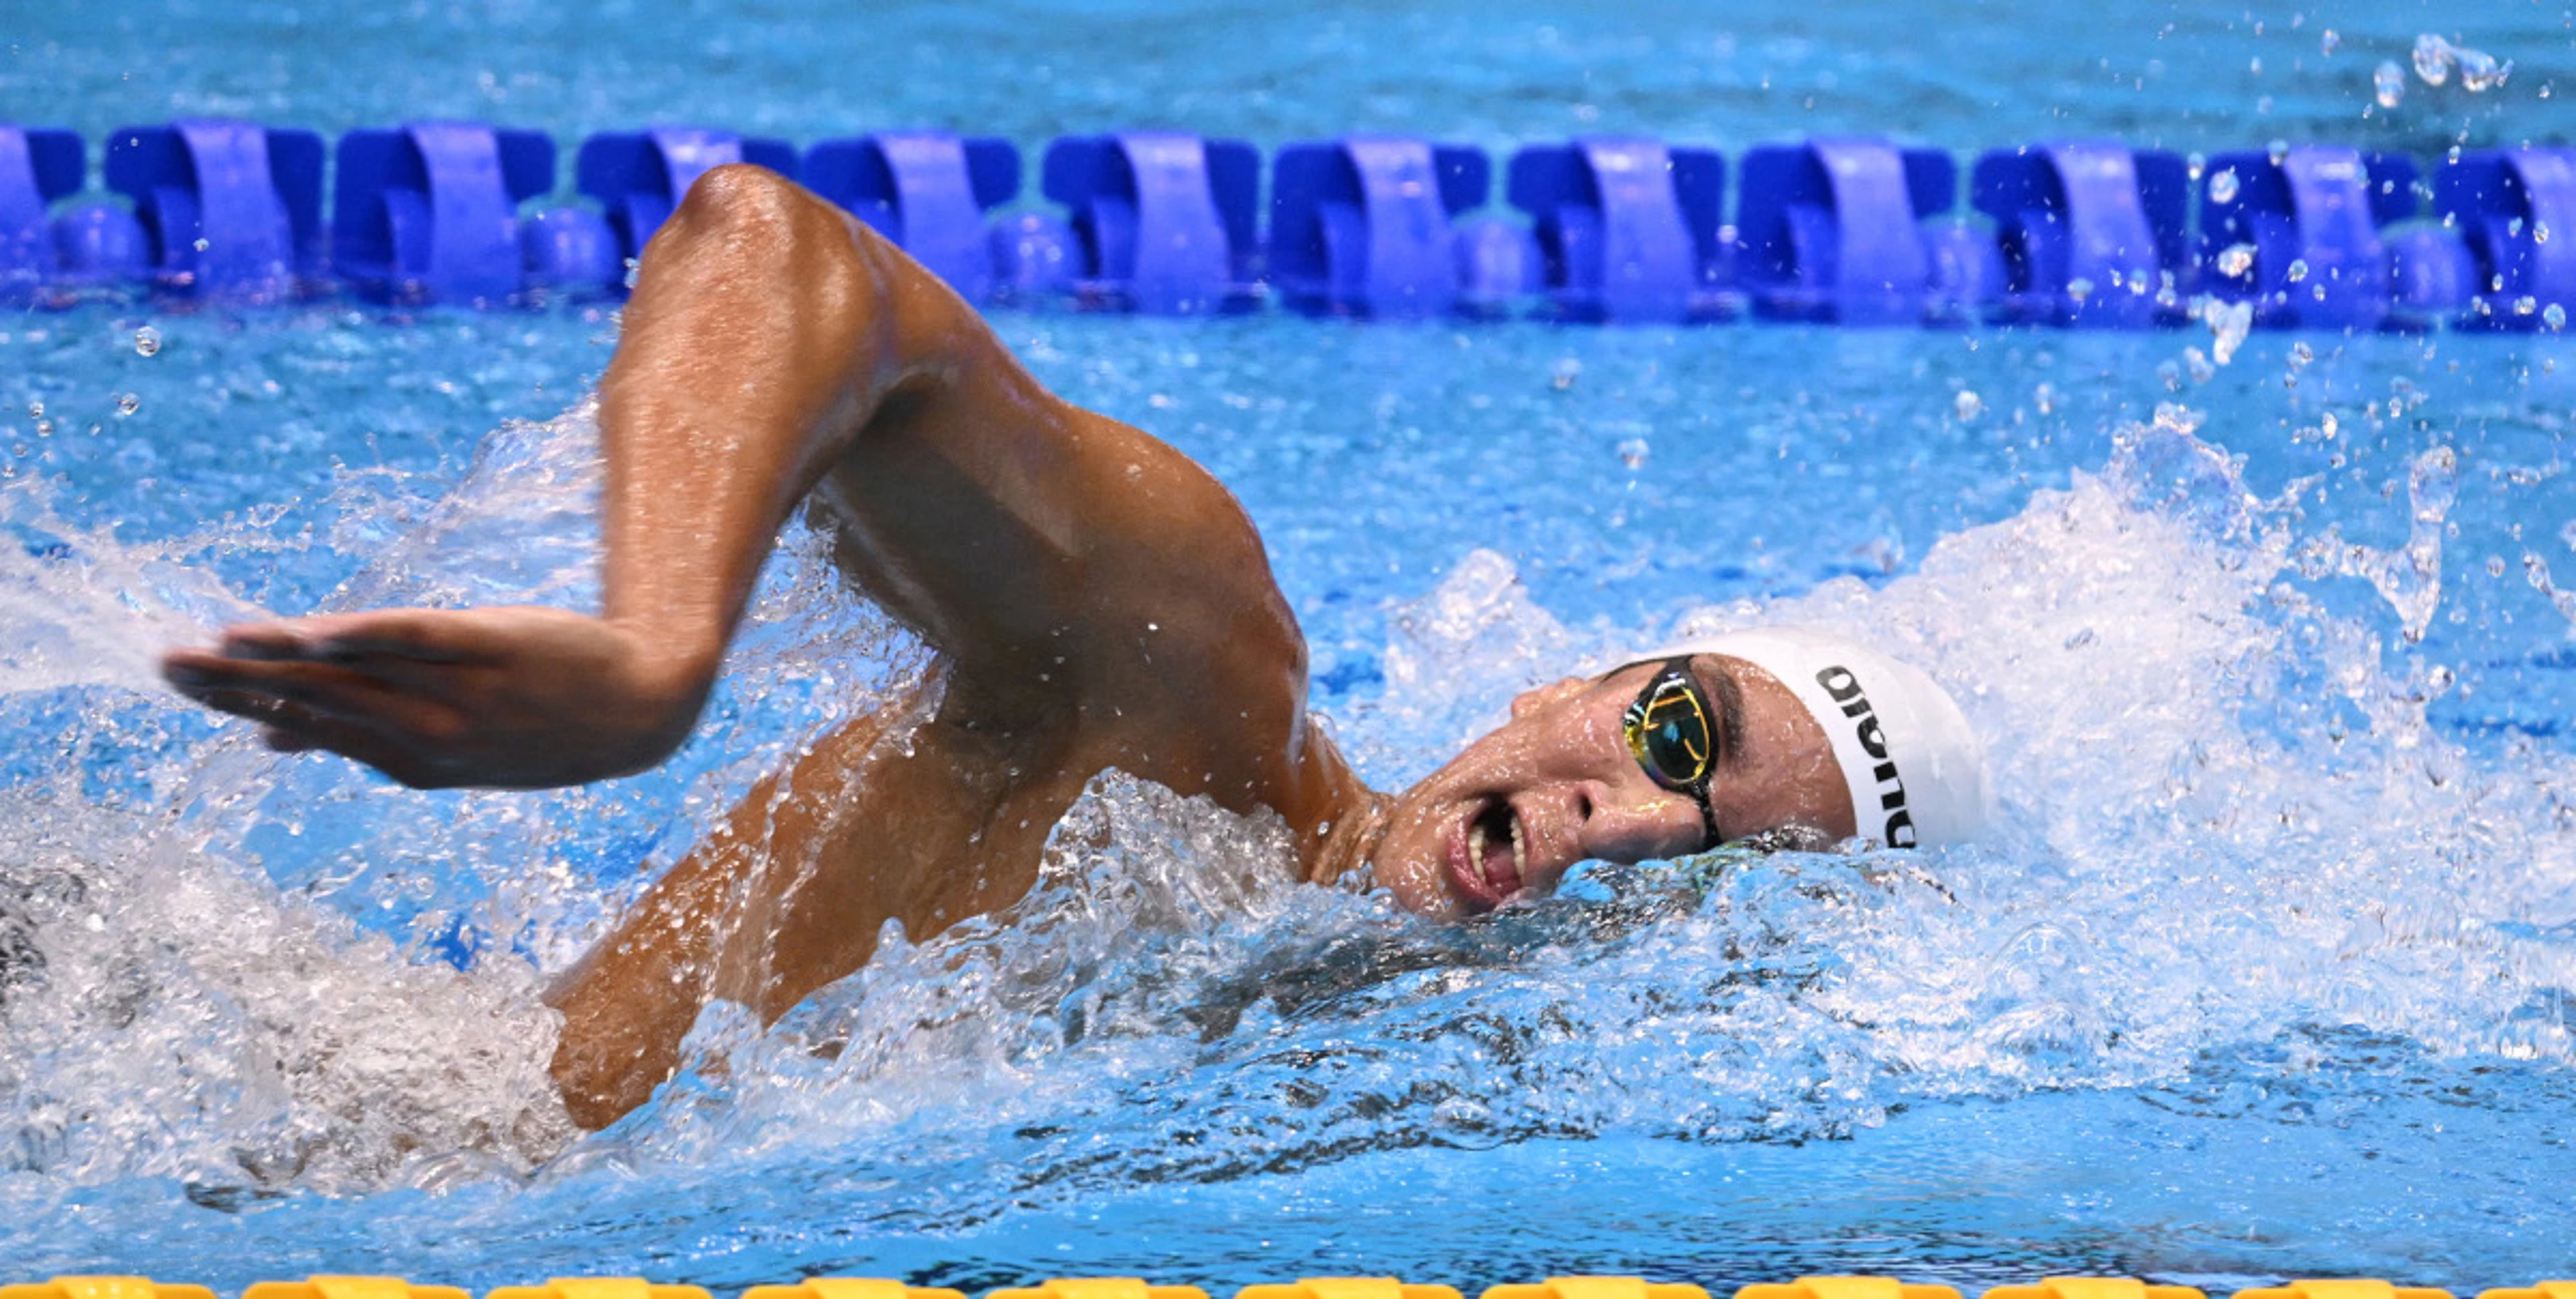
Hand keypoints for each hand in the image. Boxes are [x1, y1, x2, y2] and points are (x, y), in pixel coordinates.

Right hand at [161, 606, 716, 789]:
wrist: (644, 710)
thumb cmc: (540, 721)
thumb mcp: (453, 747)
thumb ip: (365, 738)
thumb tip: (272, 745)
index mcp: (412, 760)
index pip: (313, 726)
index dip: (247, 704)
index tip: (187, 683)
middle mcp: (430, 733)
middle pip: (320, 702)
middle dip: (242, 686)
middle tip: (168, 665)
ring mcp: (463, 693)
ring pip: (358, 676)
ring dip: (284, 660)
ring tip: (220, 643)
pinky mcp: (497, 647)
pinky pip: (424, 641)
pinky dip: (371, 638)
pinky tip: (320, 632)